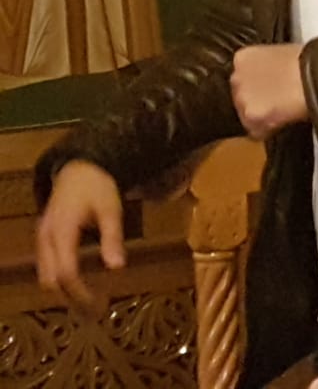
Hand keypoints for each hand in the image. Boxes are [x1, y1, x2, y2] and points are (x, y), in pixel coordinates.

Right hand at [36, 160, 124, 310]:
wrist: (78, 169)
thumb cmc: (97, 187)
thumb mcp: (110, 208)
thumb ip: (112, 237)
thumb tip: (116, 268)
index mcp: (61, 231)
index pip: (65, 271)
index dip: (79, 291)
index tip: (98, 303)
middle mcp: (46, 238)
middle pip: (51, 279)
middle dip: (70, 296)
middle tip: (95, 307)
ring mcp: (41, 239)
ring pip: (45, 275)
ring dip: (63, 290)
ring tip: (89, 300)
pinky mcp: (43, 239)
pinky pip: (46, 266)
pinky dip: (59, 278)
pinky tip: (78, 284)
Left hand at [230, 43, 308, 138]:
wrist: (317, 75)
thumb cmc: (310, 61)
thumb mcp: (283, 54)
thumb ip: (270, 66)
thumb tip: (275, 76)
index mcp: (243, 58)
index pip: (243, 76)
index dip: (259, 84)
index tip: (271, 87)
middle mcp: (237, 78)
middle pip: (242, 96)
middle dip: (258, 100)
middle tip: (279, 100)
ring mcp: (242, 99)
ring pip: (248, 116)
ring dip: (263, 116)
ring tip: (285, 111)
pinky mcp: (251, 118)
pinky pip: (258, 131)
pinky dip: (270, 130)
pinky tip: (285, 120)